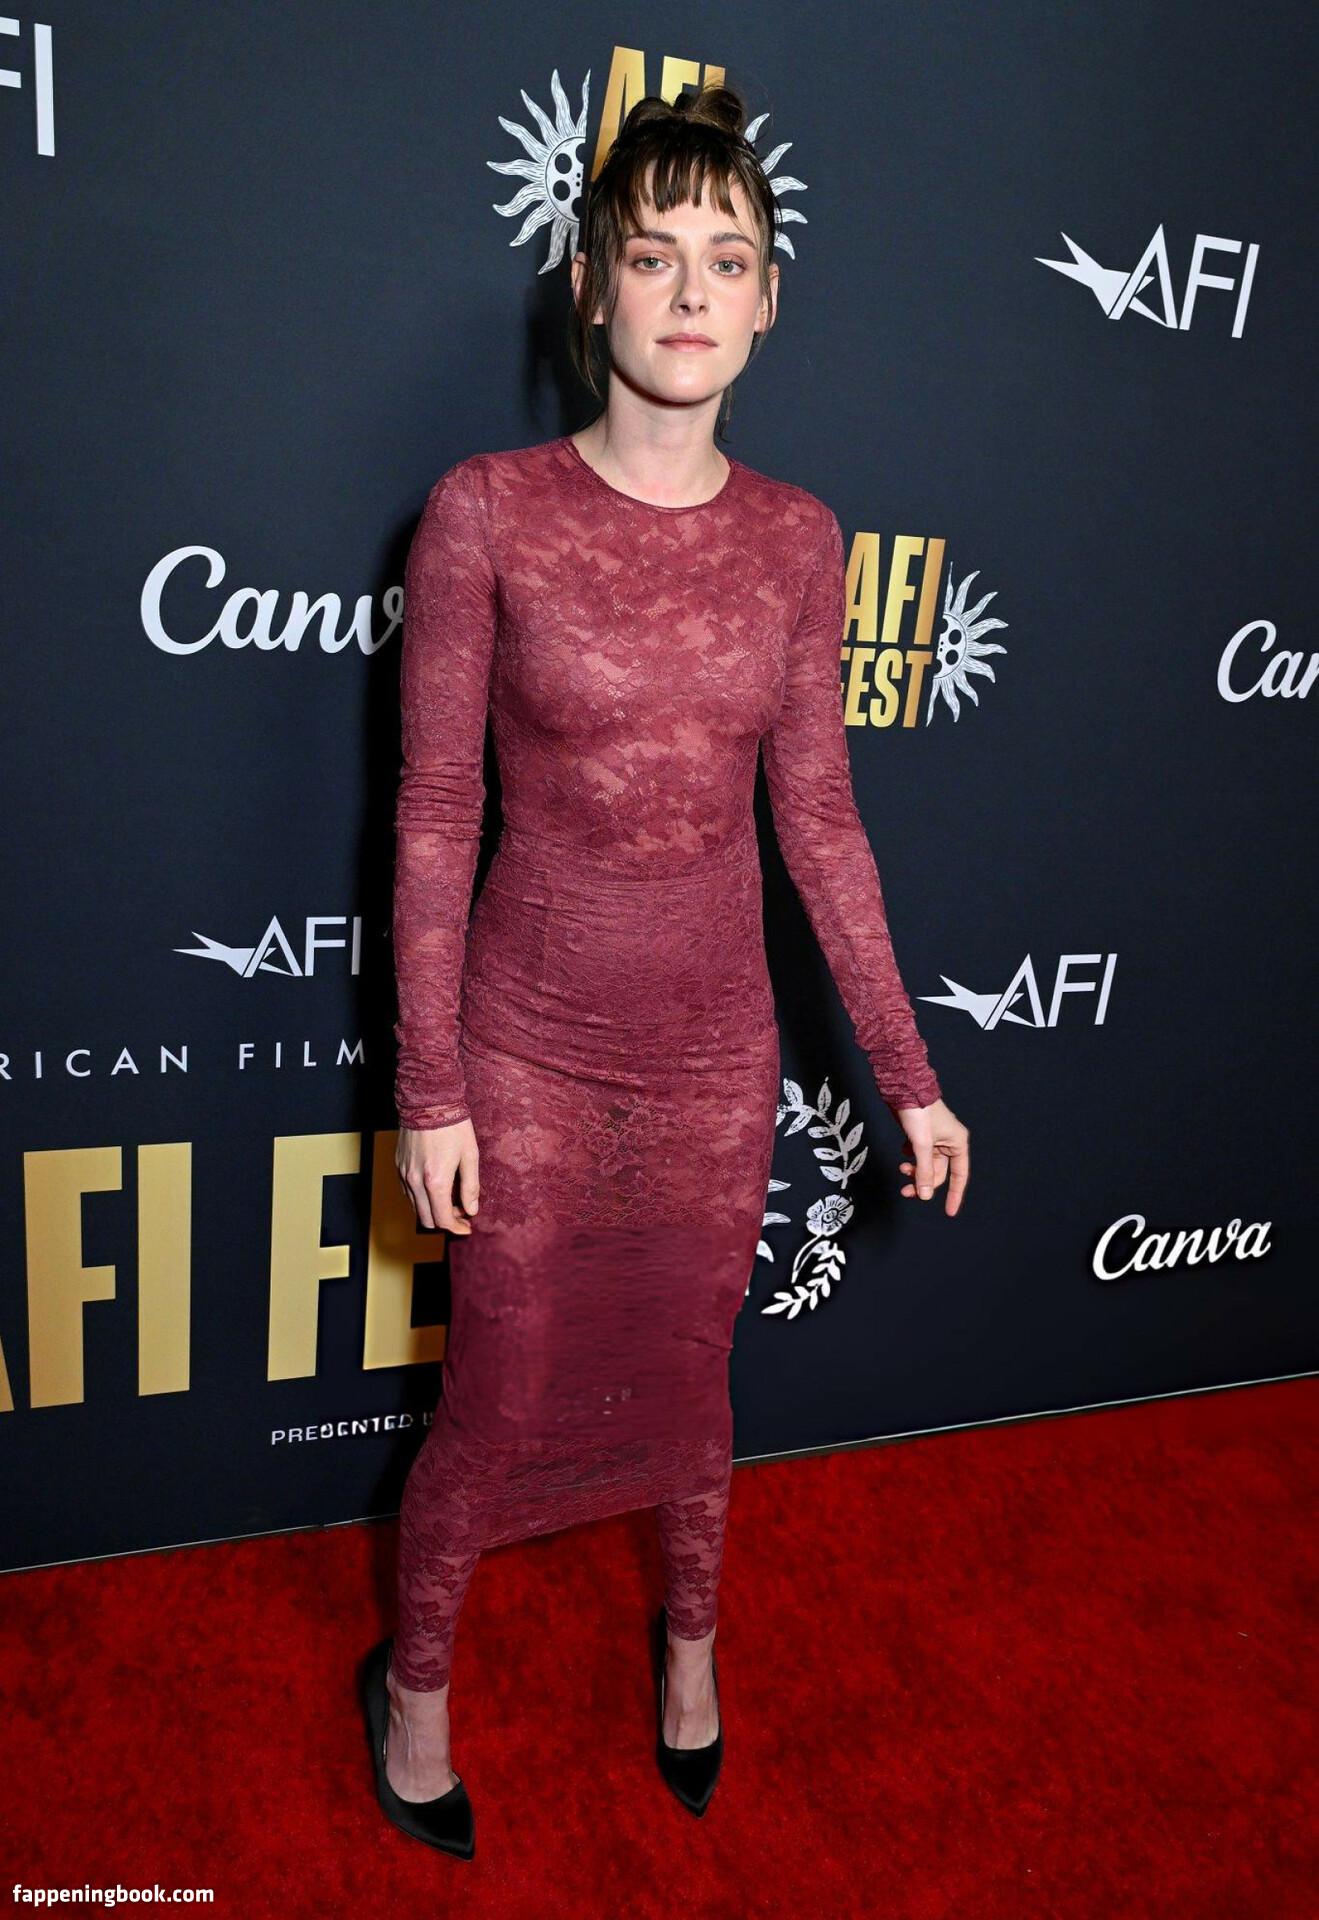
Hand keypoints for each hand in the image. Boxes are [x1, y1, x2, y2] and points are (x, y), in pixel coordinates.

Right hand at [396, 1118, 479, 1234]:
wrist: (428, 1101)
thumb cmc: (453, 1126)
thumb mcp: (470, 1156)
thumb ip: (470, 1186)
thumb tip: (471, 1210)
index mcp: (436, 1181)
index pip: (443, 1219)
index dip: (456, 1228)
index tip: (467, 1227)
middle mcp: (415, 1181)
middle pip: (426, 1219)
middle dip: (444, 1222)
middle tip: (461, 1214)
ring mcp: (404, 1174)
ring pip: (415, 1207)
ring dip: (432, 1210)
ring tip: (451, 1200)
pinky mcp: (398, 1165)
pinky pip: (408, 1192)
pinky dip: (422, 1198)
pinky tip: (436, 1188)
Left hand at [892, 1097, 967, 1215]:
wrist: (904, 1087)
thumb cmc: (918, 1112)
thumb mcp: (922, 1145)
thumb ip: (924, 1171)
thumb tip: (925, 1195)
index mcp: (958, 1143)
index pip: (959, 1176)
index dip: (954, 1195)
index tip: (949, 1212)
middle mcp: (949, 1142)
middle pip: (938, 1173)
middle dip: (922, 1182)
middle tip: (905, 1191)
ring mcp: (935, 1139)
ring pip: (926, 1165)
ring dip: (914, 1170)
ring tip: (902, 1167)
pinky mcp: (922, 1134)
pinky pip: (918, 1154)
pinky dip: (910, 1157)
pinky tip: (903, 1150)